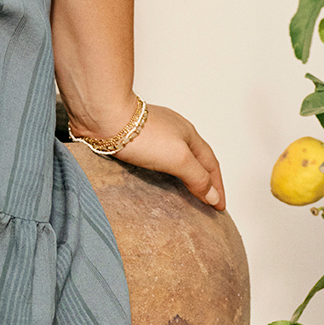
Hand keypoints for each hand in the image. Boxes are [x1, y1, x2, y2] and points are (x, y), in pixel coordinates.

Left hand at [87, 102, 225, 210]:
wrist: (103, 117)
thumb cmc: (141, 134)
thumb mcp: (178, 158)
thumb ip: (197, 177)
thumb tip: (213, 196)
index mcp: (189, 134)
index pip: (211, 164)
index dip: (217, 186)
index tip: (220, 207)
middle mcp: (174, 131)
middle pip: (196, 159)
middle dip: (205, 179)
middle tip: (207, 201)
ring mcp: (154, 133)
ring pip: (176, 157)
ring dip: (185, 175)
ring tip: (185, 193)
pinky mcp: (135, 138)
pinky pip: (157, 158)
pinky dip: (165, 171)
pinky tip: (157, 178)